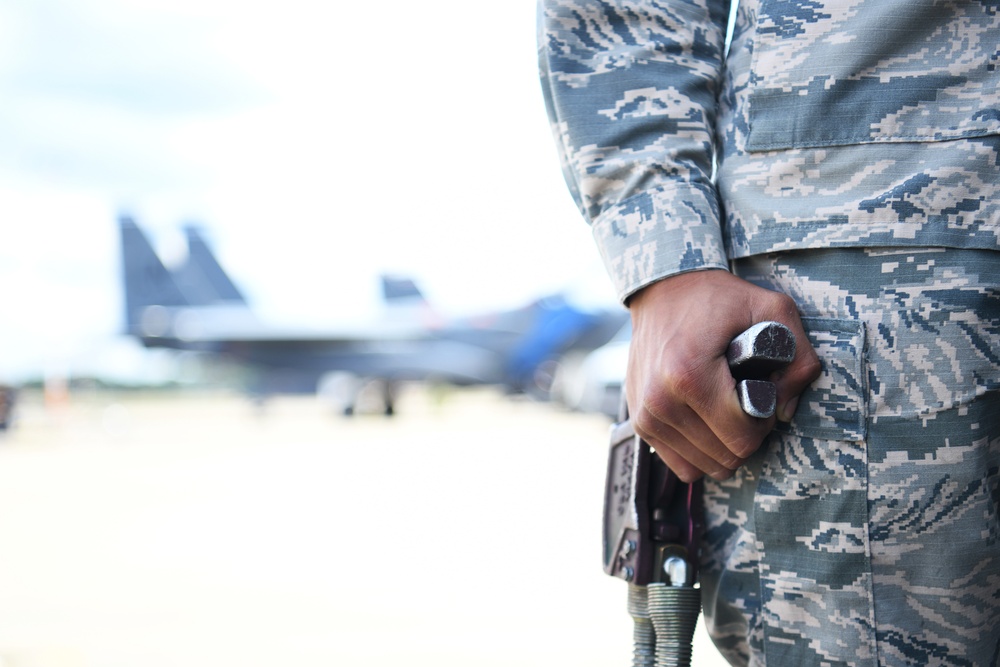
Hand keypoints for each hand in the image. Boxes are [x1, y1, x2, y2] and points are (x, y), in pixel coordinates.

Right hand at [626, 270, 820, 481]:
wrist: (662, 291)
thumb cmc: (718, 299)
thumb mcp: (772, 309)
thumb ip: (799, 358)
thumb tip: (786, 411)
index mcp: (688, 376)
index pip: (742, 436)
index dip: (765, 421)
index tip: (761, 392)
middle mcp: (660, 401)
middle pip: (726, 456)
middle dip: (747, 434)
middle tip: (745, 399)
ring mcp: (645, 415)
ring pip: (705, 466)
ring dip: (724, 444)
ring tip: (724, 407)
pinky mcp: (639, 423)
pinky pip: (681, 464)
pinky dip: (701, 451)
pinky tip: (707, 422)